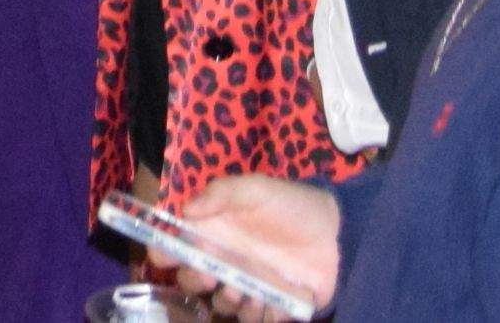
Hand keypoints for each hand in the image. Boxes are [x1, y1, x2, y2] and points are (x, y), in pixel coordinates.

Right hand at [167, 176, 343, 314]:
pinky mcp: (272, 304)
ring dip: (230, 301)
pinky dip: (263, 314)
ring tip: (250, 289)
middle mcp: (224, 262)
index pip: (173, 247)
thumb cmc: (291, 205)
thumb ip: (221, 193)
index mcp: (212, 233)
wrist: (337, 230)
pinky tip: (276, 300)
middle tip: (213, 274)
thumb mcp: (256, 189)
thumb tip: (186, 210)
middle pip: (192, 282)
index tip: (165, 255)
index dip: (163, 253)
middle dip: (196, 281)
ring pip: (223, 305)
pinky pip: (257, 320)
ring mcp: (248, 286)